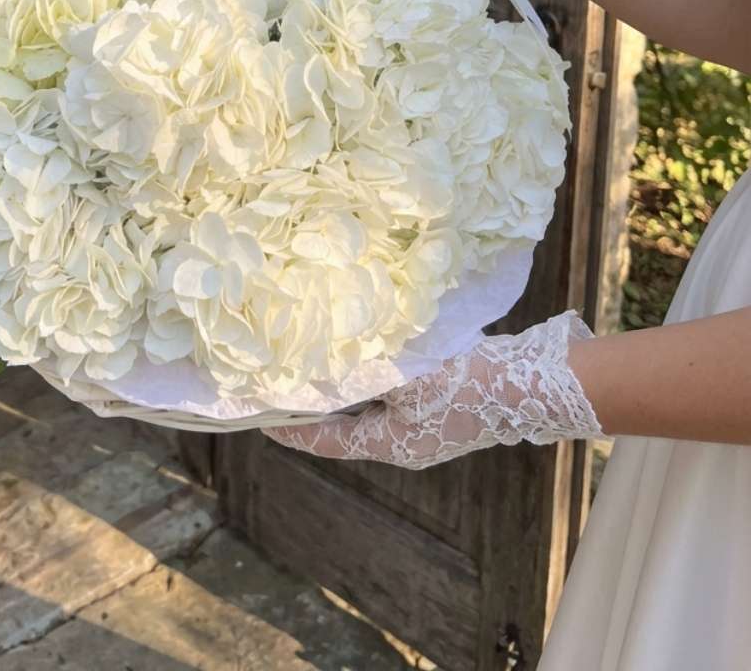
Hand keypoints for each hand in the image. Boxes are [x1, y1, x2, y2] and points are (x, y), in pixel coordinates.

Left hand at [263, 311, 600, 468]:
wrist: (533, 383)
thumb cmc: (467, 382)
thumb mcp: (408, 374)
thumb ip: (366, 370)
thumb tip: (327, 361)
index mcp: (391, 443)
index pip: (327, 439)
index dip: (293, 428)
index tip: (261, 418)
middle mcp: (404, 442)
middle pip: (346, 425)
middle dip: (317, 404)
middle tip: (283, 382)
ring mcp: (425, 426)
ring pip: (371, 408)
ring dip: (345, 388)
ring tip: (314, 363)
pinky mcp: (441, 406)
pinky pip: (394, 395)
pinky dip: (373, 377)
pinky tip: (364, 352)